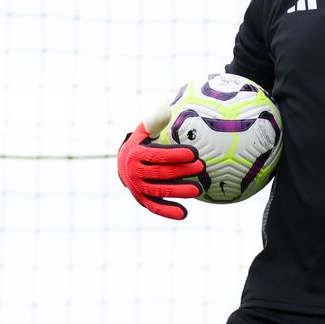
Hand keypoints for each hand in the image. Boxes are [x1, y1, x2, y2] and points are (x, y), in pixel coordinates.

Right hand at [117, 105, 203, 219]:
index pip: (158, 155)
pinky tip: (184, 214)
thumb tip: (165, 109)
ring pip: (160, 191)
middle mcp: (134, 172)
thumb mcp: (143, 133)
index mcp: (136, 154)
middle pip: (161, 173)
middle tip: (201, 167)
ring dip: (179, 191)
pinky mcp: (142, 200)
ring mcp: (138, 188)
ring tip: (198, 189)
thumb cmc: (141, 146)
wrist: (123, 166)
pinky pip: (155, 207)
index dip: (176, 154)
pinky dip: (168, 211)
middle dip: (182, 170)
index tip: (194, 153)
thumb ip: (153, 122)